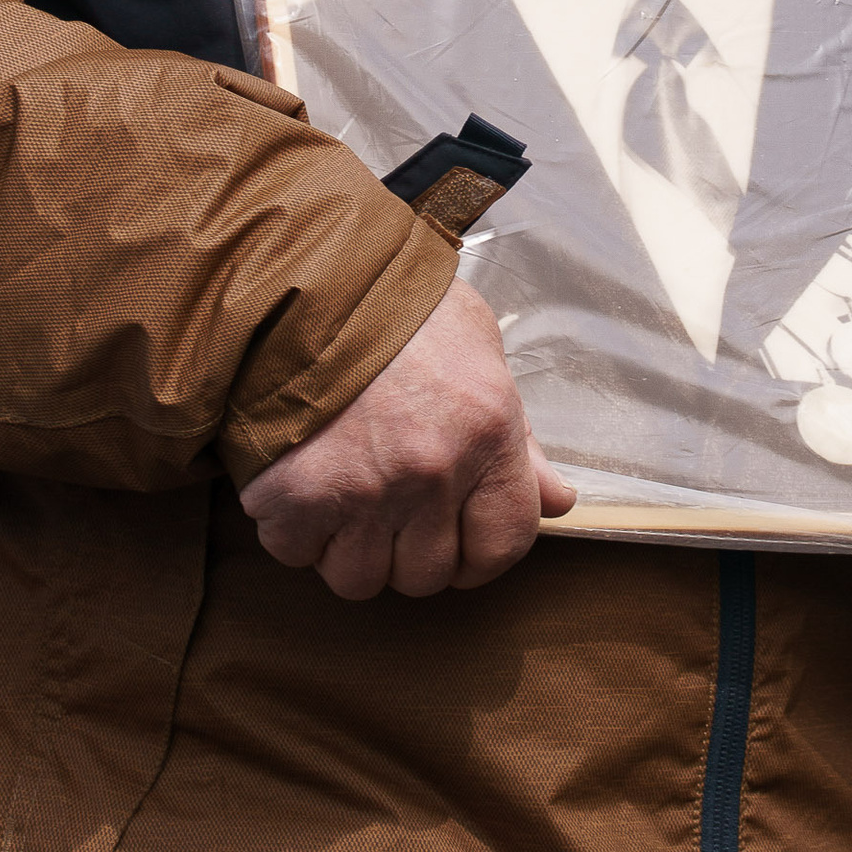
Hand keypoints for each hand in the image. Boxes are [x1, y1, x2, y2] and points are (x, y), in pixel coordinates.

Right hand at [238, 279, 575, 598]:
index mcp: (487, 430)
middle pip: (428, 574)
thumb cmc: (390, 304)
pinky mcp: (296, 496)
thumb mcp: (475, 346)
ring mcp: (363, 489)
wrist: (297, 273)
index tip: (454, 539)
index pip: (504, 544)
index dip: (478, 554)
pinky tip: (297, 480)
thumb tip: (557, 500)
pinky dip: (293, 529)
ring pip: (360, 578)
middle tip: (384, 497)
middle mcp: (432, 471)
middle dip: (406, 547)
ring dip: (348, 546)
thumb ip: (517, 435)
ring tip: (339, 487)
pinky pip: (298, 554)